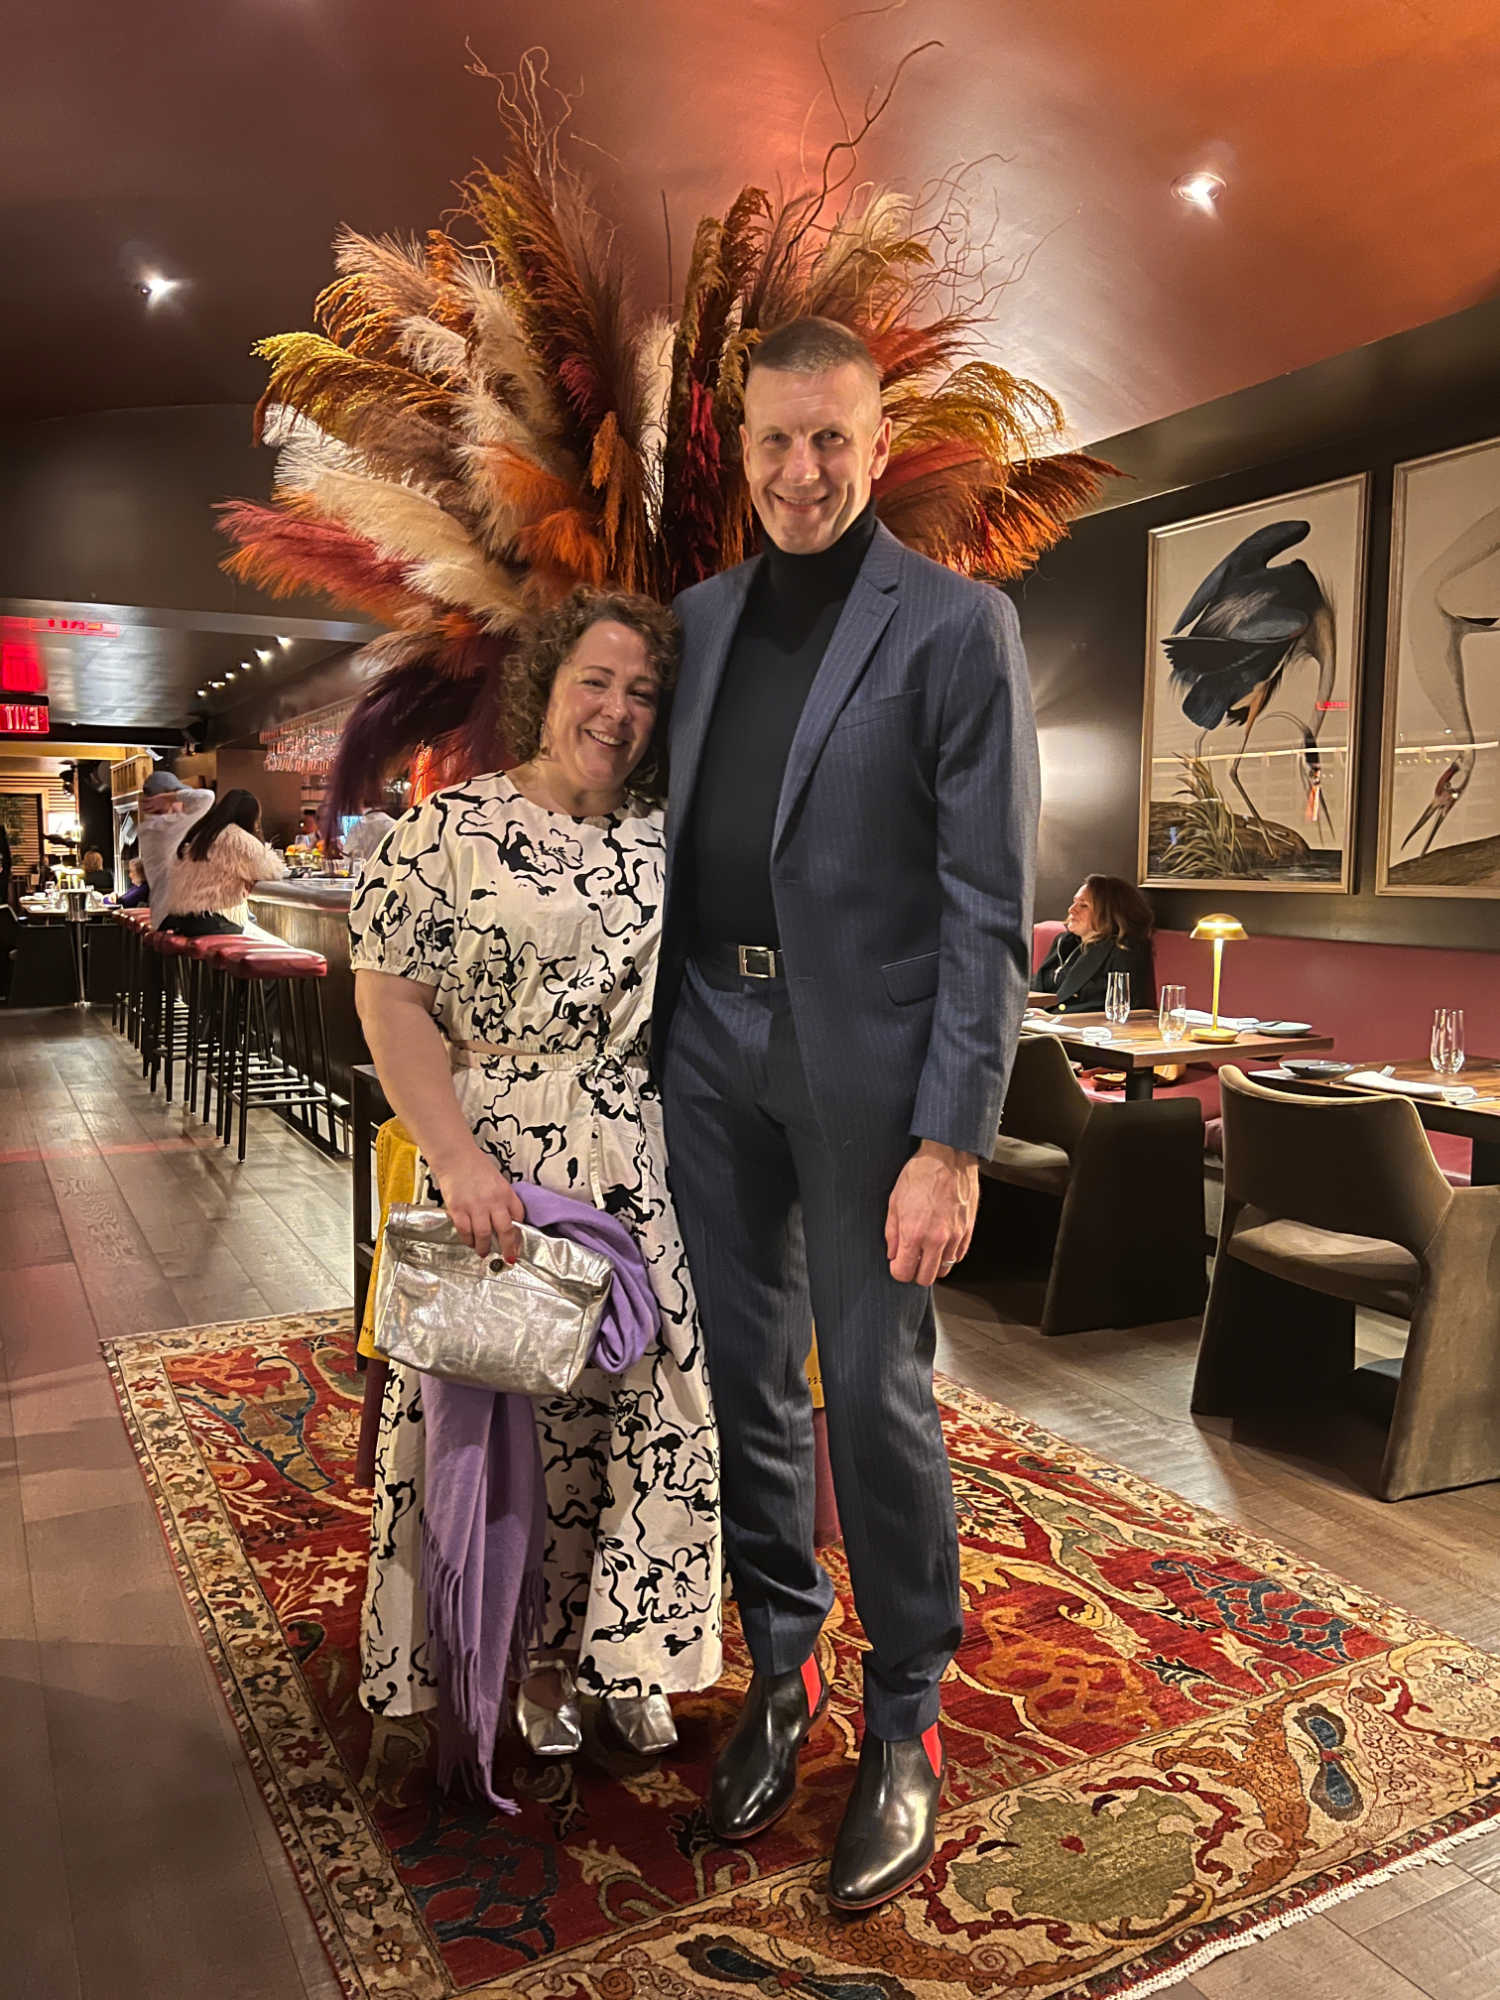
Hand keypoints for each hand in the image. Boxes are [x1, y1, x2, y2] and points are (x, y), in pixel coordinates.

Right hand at [430, 1146, 525, 1259]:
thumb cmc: (476, 1167)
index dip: (519, 1233)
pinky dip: (468, 1240)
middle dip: (508, 1248)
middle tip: (507, 1257)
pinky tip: (470, 1242)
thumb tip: (507, 1220)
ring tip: (484, 1252)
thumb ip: (503, 1200)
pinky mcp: (458, 1209)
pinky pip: (465, 1231)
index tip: (517, 1243)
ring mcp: (475, 1206)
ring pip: (484, 1235)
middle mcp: (493, 1201)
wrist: (455, 1157)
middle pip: (505, 1231)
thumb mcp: (498, 1182)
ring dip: (484, 1247)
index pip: (518, 1217)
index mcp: (506, 1193)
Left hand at [884, 1141, 978, 1286]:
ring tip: (927, 1248)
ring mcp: (955, 1236)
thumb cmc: (919, 1174)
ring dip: (934, 1264)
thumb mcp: (895, 1202)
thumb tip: (893, 1254)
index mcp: (913, 1233)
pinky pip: (958, 1256)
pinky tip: (941, 1241)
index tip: (897, 1263)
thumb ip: (892, 1233)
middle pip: (926, 1278)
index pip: (904, 1273)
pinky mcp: (968, 1231)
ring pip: (944, 1269)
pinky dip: (949, 1255)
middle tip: (911, 1259)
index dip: (898, 1270)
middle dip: (915, 1273)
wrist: (948, 1157)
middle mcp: (936, 1239)